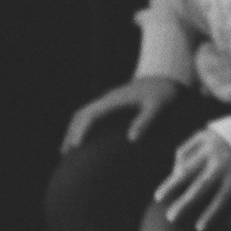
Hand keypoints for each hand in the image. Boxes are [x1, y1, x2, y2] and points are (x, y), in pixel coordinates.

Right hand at [61, 76, 179, 151]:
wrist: (165, 77)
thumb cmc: (163, 94)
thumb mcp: (158, 107)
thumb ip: (145, 121)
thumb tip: (132, 139)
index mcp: (115, 100)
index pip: (91, 115)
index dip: (81, 131)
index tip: (76, 147)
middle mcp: (107, 99)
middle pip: (81, 114)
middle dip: (72, 132)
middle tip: (65, 154)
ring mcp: (108, 100)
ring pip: (84, 114)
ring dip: (74, 130)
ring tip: (69, 150)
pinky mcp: (112, 104)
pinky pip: (91, 115)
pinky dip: (83, 127)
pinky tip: (86, 140)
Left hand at [154, 129, 230, 230]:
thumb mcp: (207, 132)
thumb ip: (188, 148)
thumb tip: (174, 170)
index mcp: (208, 148)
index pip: (185, 169)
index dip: (171, 184)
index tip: (158, 197)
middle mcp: (222, 162)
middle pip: (200, 187)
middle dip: (184, 203)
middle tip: (170, 218)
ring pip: (222, 198)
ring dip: (210, 214)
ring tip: (199, 228)